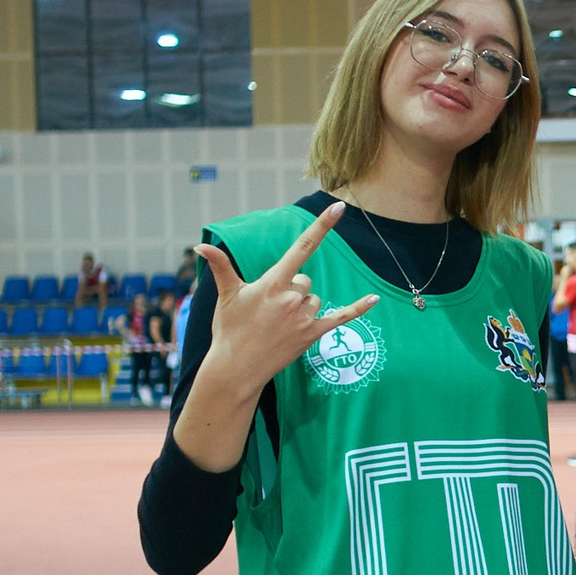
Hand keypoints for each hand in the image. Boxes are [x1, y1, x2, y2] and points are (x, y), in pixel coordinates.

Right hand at [193, 202, 378, 393]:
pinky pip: (341, 317)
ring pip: (314, 298)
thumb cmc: (229, 329)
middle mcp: (291, 297)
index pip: (302, 247)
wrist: (236, 368)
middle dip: (291, 288)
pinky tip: (375, 299)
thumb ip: (220, 267)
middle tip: (269, 309)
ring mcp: (303, 317)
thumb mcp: (226, 295)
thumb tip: (200, 245)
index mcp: (273, 283)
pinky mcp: (312, 334)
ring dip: (302, 306)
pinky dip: (358, 308)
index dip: (321, 226)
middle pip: (304, 279)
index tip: (338, 207)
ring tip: (278, 323)